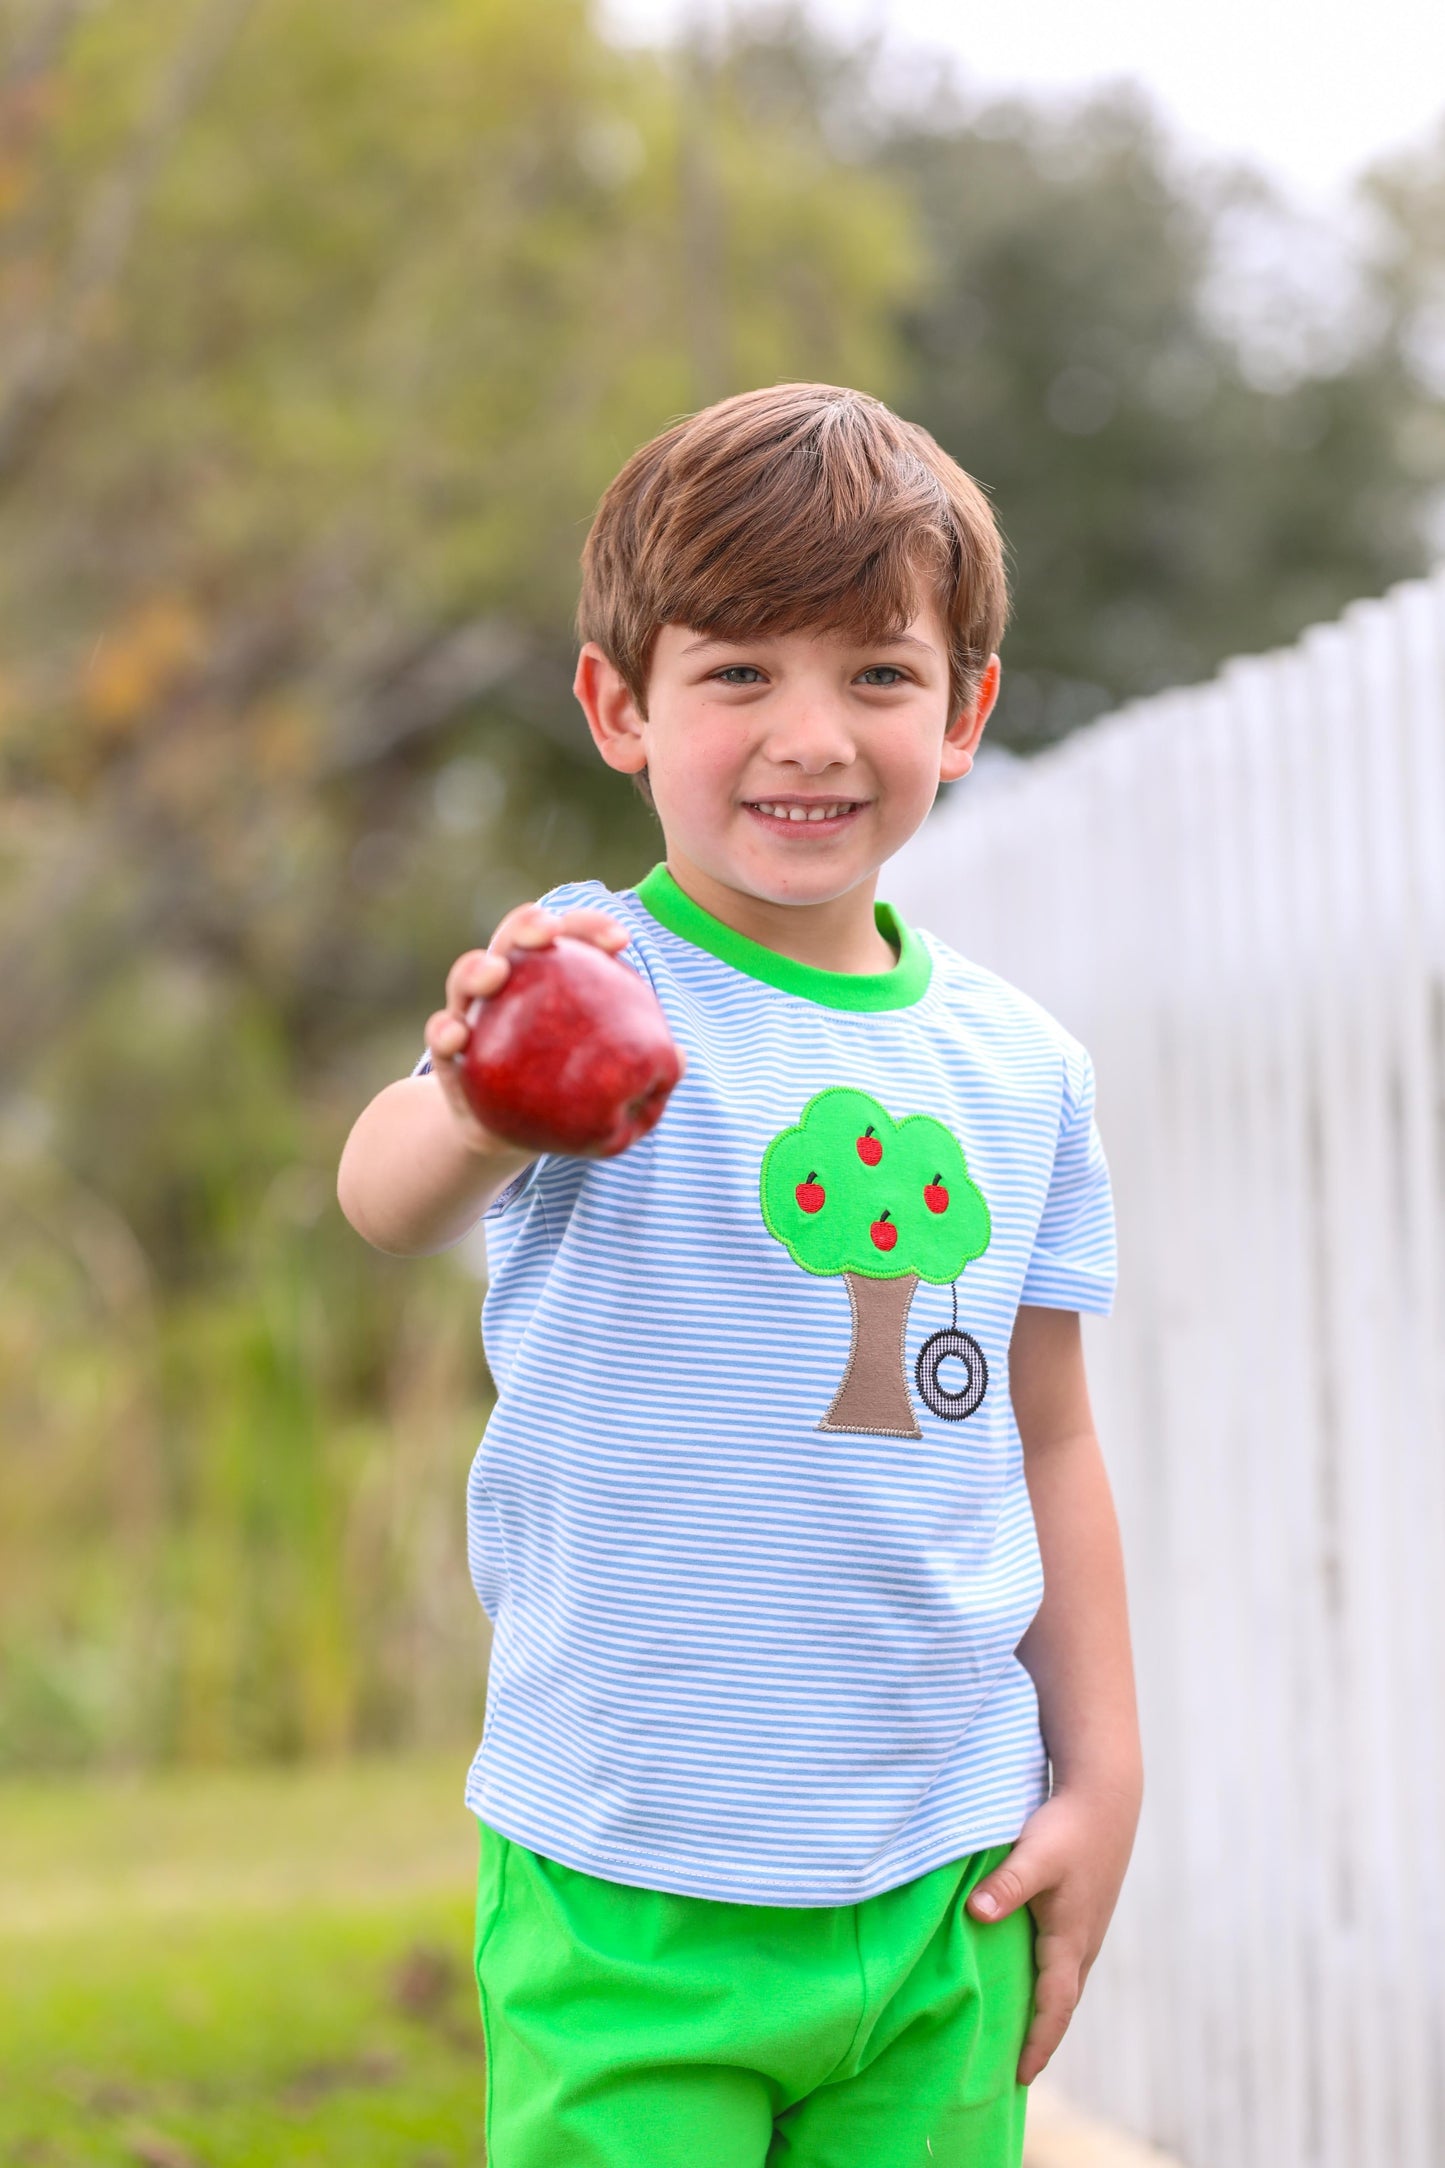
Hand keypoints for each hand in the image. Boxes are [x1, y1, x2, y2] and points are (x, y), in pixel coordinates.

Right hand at [422, 903, 632, 1150]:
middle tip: (546, 932)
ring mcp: (474, 1012)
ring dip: (478, 968)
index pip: (572, 936)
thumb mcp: (612, 1087)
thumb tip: (682, 1059)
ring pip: (468, 976)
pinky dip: (445, 1030)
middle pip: (515, 938)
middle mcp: (510, 983)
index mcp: (552, 977)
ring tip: (494, 974)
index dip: (592, 927)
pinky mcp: (447, 1051)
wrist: (511, 1136)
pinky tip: (456, 1036)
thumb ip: (645, 1069)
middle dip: (529, 924)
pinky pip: (441, 1035)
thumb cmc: (571, 1096)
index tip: (620, 940)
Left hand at [966, 1780, 1138, 2083]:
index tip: (1021, 2078)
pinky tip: (1027, 1979)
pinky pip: (1063, 1962)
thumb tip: (977, 1914)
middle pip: (1061, 2004)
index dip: (1038, 2044)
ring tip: (1017, 2035)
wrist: (1104, 1796)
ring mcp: (1086, 1929)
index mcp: (1070, 1940)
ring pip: (1063, 1983)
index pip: (1054, 2007)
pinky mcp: (1082, 1912)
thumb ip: (1007, 1885)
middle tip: (1012, 2072)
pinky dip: (1047, 1982)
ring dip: (1045, 2010)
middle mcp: (1083, 1943)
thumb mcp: (1034, 1855)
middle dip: (1041, 2038)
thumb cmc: (1068, 1827)